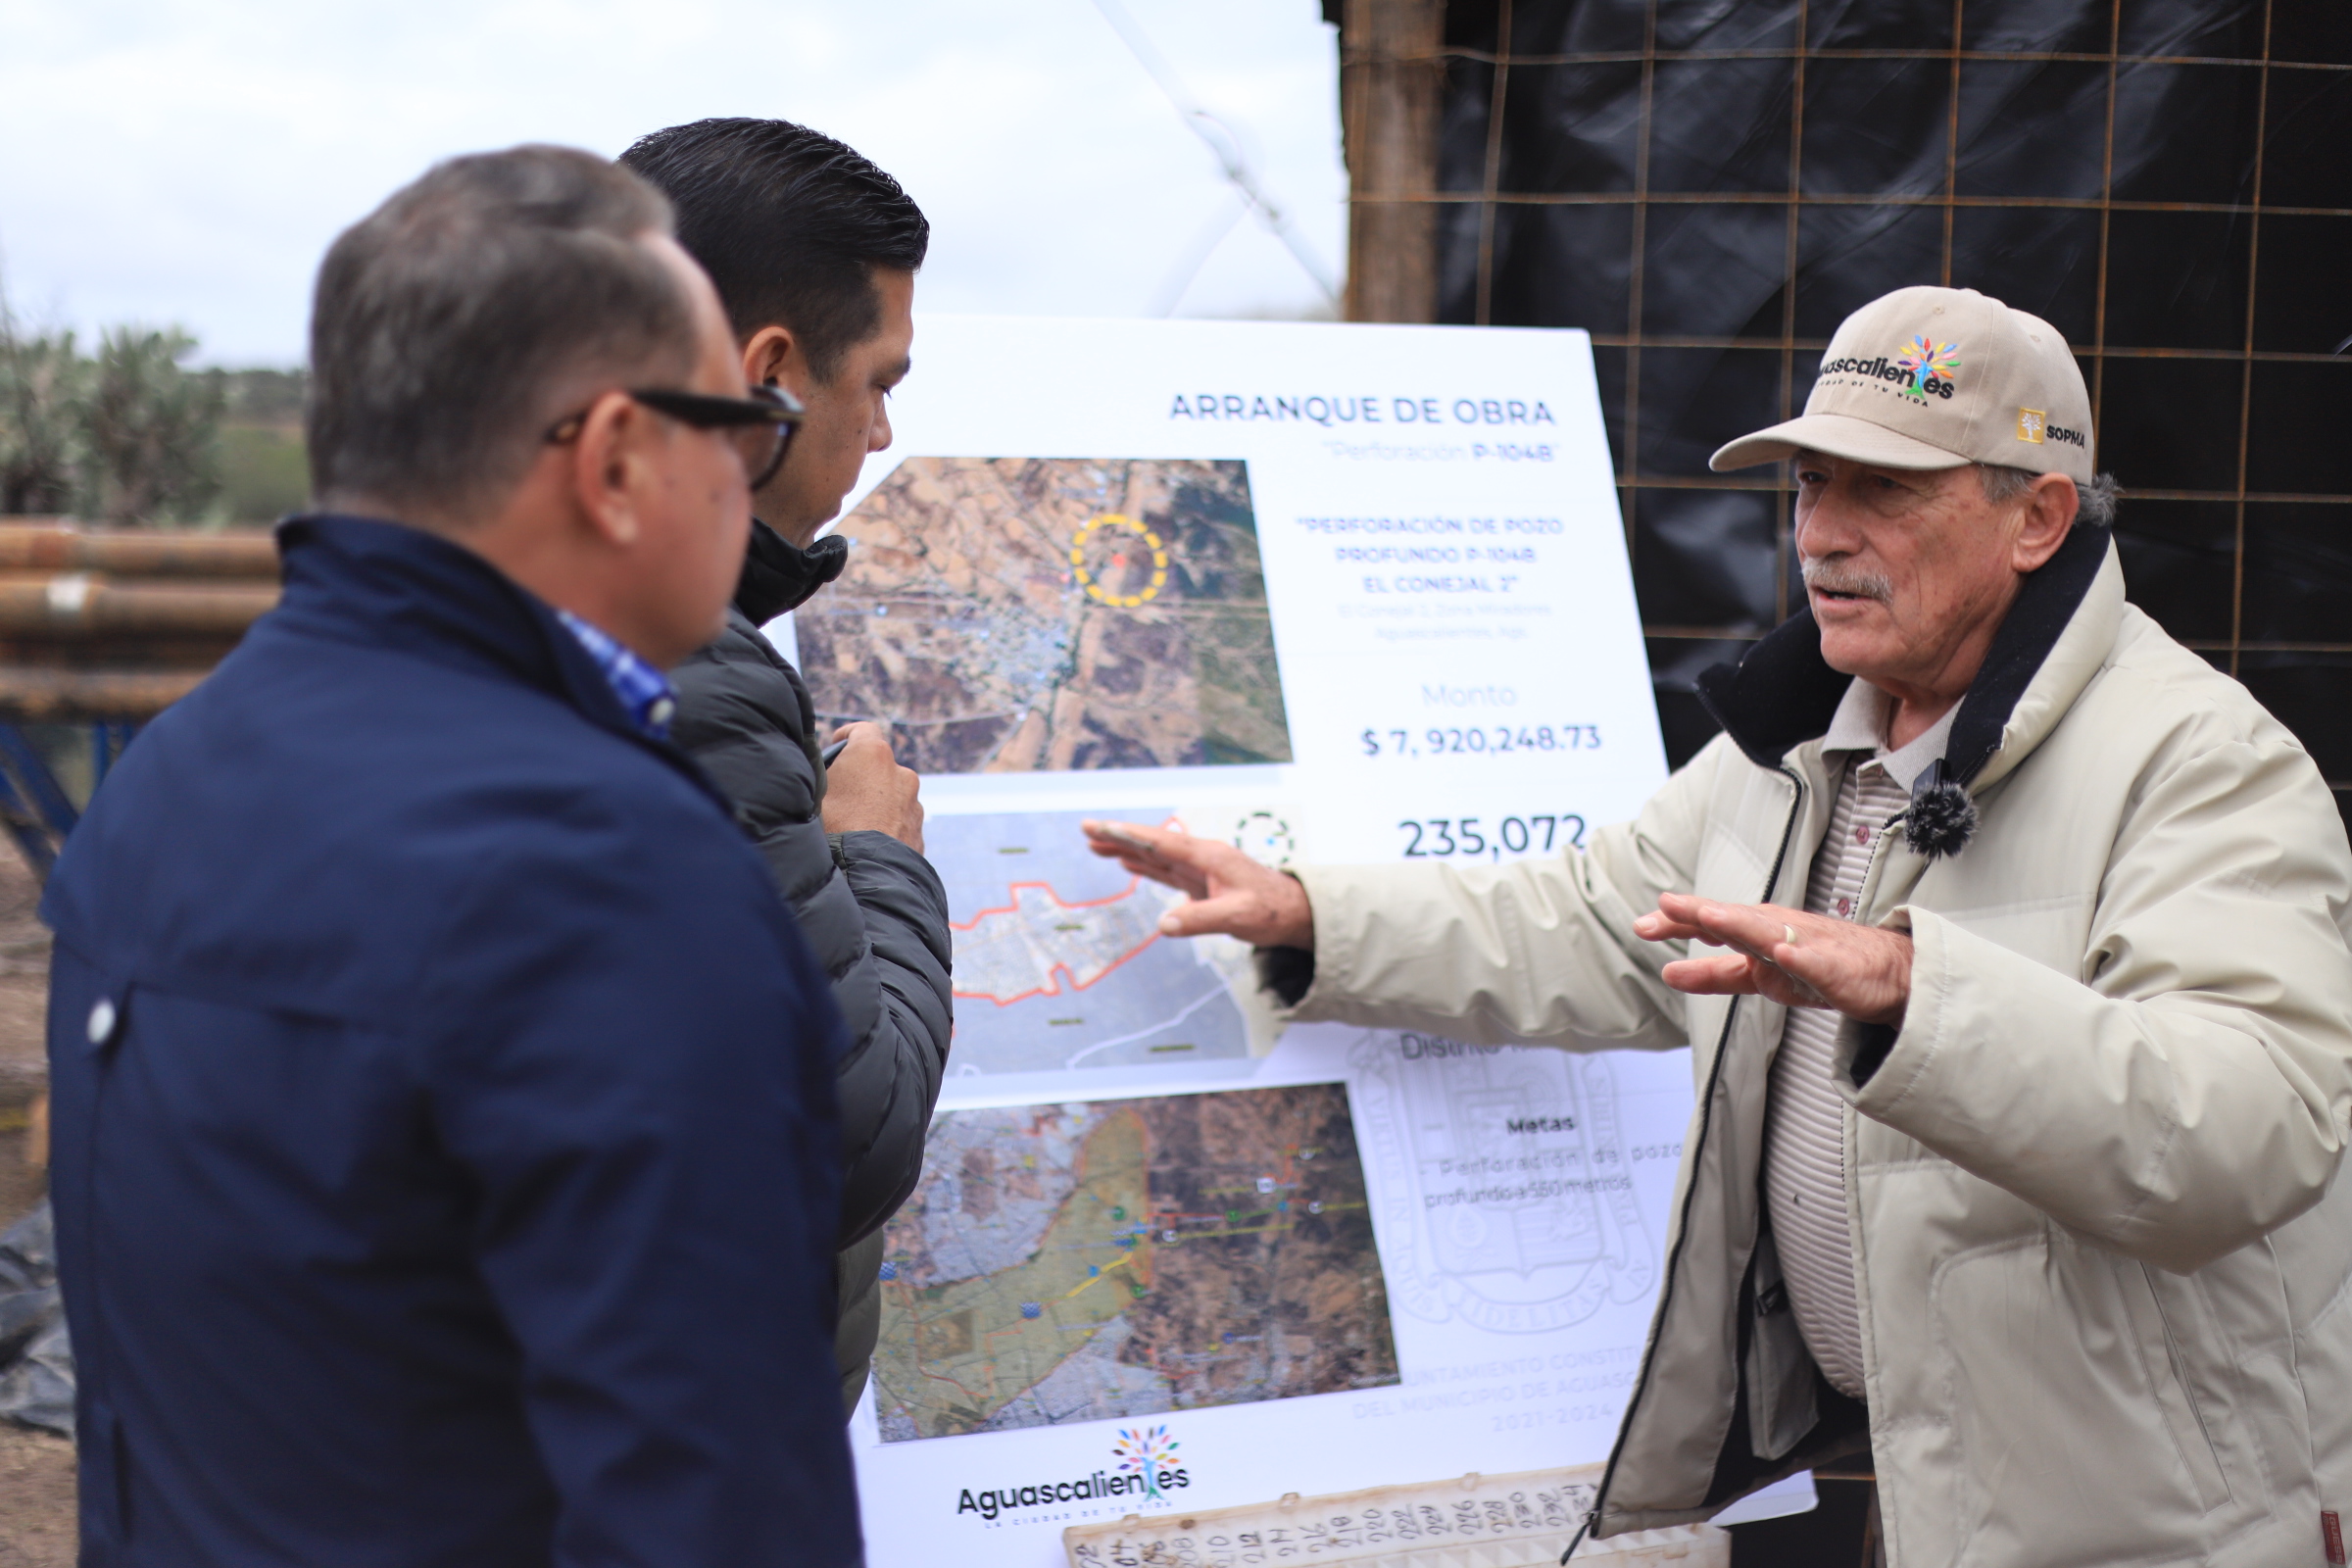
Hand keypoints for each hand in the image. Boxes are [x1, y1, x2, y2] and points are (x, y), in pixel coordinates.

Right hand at [820, 723, 923, 851]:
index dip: (846, 736)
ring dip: (875, 802)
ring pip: (891, 794)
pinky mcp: (919, 830)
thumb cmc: (832, 831)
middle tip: (837, 795)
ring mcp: (914, 803)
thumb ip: (818, 776)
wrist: (866, 876)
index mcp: (873, 755)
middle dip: (860, 776)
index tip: (836, 746)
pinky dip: (885, 825)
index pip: (862, 729)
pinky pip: (898, 820)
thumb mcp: (813, 795)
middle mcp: (901, 773)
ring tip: (851, 824)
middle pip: (877, 765)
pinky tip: (866, 842)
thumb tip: (816, 773)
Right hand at [1079, 819, 1313, 948]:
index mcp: (1209, 858)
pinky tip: (1128, 864)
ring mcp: (1201, 869)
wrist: (1295, 911)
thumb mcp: (1238, 917)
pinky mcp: (1201, 883)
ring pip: (1156, 856)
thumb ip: (1201, 919)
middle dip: (1119, 836)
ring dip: (1126, 850)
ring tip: (1096, 845)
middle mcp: (1202, 858)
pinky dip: (1145, 865)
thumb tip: (1164, 924)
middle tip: (1086, 829)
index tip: (1102, 827)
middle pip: (1153, 844)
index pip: (1162, 843)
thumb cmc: (1271, 911)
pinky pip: (1166, 871)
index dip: (1130, 836)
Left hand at [1634, 892, 1910, 1026]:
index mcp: (1756, 933)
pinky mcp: (1836, 970)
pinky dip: (1800, 956)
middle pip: (1734, 920)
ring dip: (1740, 923)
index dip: (1677, 923)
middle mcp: (1777, 931)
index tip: (1642, 924)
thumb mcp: (1758, 976)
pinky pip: (1816, 963)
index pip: (1711, 925)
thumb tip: (1667, 972)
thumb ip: (1714, 974)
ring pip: (1770, 933)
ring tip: (1711, 915)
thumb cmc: (1820, 966)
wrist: (1885, 974)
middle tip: (1667, 904)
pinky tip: (1783, 952)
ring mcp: (1807, 947)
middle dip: (1701, 912)